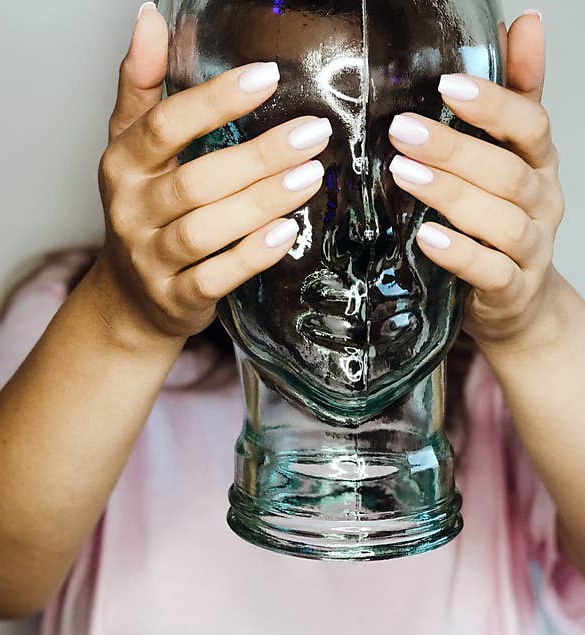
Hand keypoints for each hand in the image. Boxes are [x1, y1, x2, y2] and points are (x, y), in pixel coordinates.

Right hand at [93, 5, 330, 342]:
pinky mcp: (175, 299)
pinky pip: (213, 279)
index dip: (215, 101)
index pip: (164, 126)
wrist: (130, 298)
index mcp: (122, 165)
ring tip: (310, 176)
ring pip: (204, 231)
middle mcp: (131, 212)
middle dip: (257, 157)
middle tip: (312, 133)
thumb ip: (143, 84)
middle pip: (194, 182)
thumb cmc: (143, 211)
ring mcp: (150, 260)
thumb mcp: (132, 147)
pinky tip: (286, 233)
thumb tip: (148, 17)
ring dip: (260, 203)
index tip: (267, 77)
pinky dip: (250, 257)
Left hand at [388, 12, 564, 353]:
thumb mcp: (511, 154)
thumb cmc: (501, 218)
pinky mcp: (510, 289)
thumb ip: (514, 95)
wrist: (517, 300)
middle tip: (402, 131)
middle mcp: (540, 201)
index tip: (447, 83)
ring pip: (501, 220)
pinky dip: (459, 254)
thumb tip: (522, 21)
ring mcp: (530, 248)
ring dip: (451, 195)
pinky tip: (424, 238)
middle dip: (454, 149)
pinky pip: (490, 271)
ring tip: (403, 176)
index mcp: (538, 163)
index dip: (493, 102)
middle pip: (507, 170)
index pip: (529, 123)